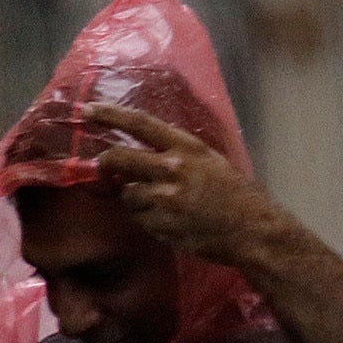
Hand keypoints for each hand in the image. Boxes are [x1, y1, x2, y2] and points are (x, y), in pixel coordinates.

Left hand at [86, 103, 296, 266]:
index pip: (140, 124)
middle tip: (107, 168)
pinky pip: (139, 219)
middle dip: (107, 164)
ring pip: (127, 194)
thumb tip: (145, 151)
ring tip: (157, 204)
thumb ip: (180, 155)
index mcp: (187, 148)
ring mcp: (164, 199)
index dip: (110, 115)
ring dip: (134, 198)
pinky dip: (147, 219)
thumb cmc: (239, 195)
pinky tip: (168, 221)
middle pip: (118, 159)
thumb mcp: (212, 162)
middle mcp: (171, 169)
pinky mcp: (161, 225)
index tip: (88, 111)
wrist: (254, 231)